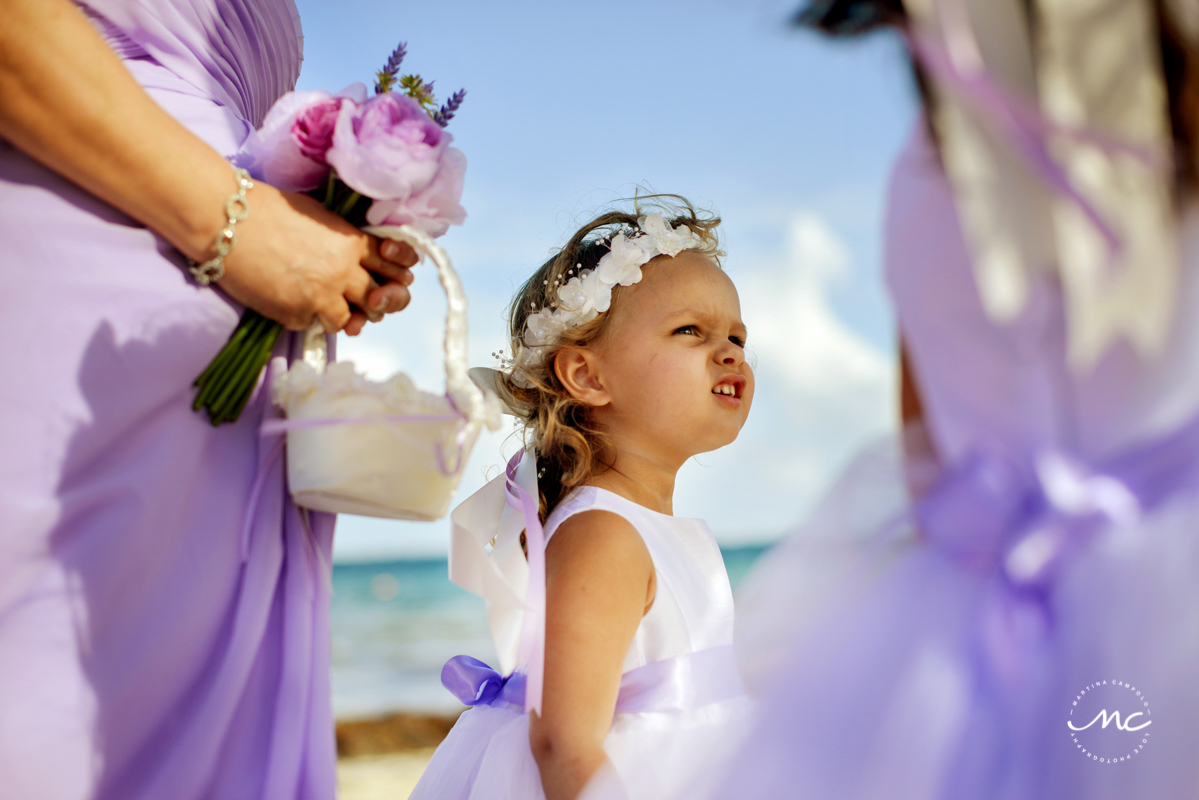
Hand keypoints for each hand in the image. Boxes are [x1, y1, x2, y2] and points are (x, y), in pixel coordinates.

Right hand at [217, 184, 417, 332]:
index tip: (388, 280)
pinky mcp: (296, 314)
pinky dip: (305, 317)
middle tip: (362, 302)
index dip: (396, 275)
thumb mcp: (318, 216)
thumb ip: (344, 240)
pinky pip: (313, 325)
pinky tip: (288, 298)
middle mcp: (343, 271)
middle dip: (375, 303)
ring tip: (321, 301)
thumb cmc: (267, 210)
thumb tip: (361, 261)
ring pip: (350, 321)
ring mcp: (321, 296)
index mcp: (352, 242)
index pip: (394, 266)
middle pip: (381, 300)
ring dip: (341, 315)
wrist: (224, 220)